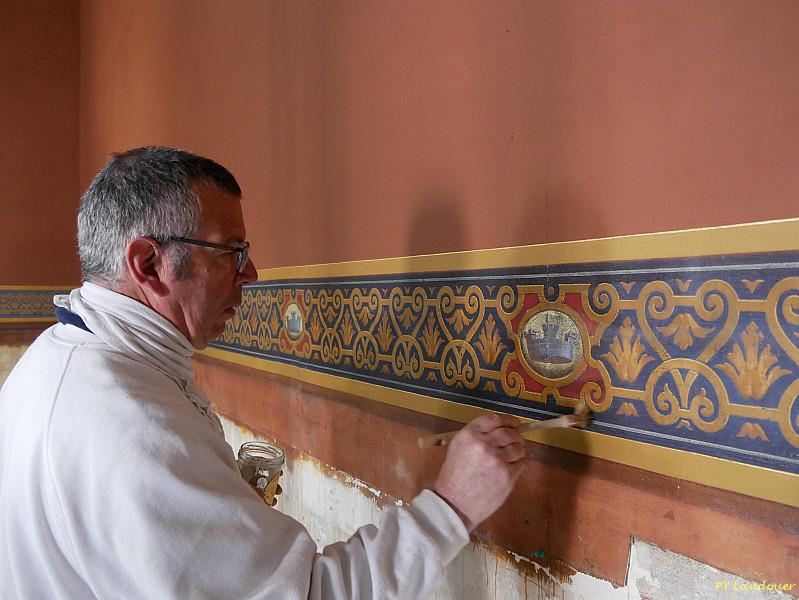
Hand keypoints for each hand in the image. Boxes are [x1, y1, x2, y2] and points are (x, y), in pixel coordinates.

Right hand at [432, 413, 524, 531]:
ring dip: (519, 450)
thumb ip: (476, 435)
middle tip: (517, 439)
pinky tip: (513, 466)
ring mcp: (498, 460)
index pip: (495, 419)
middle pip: (509, 432)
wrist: (454, 504)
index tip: (514, 422)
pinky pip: (522, 463)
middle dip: (516, 435)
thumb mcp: (457, 447)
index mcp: (470, 435)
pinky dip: (520, 463)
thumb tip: (497, 429)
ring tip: (514, 455)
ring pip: (519, 447)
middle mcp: (484, 444)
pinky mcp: (508, 476)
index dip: (508, 420)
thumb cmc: (453, 477)